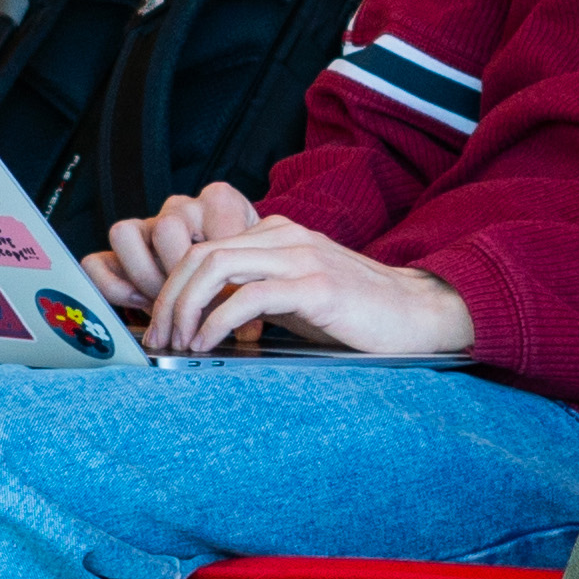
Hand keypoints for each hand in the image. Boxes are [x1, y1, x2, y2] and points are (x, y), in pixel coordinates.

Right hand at [86, 184, 259, 315]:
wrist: (231, 258)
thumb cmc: (245, 265)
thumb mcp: (256, 272)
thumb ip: (254, 296)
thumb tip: (249, 331)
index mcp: (220, 202)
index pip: (212, 230)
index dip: (220, 276)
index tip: (228, 303)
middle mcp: (181, 207)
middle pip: (165, 230)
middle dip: (178, 277)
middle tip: (193, 306)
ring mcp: (148, 223)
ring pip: (124, 235)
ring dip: (144, 276)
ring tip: (165, 303)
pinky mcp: (124, 249)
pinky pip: (96, 262)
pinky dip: (114, 287)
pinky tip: (139, 304)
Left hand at [142, 214, 476, 357]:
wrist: (418, 314)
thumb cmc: (357, 312)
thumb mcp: (296, 294)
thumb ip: (256, 292)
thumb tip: (204, 316)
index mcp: (277, 234)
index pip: (204, 248)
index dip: (172, 286)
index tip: (161, 323)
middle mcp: (285, 236)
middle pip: (201, 254)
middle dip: (169, 297)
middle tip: (159, 337)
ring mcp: (302, 258)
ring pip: (217, 268)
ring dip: (186, 308)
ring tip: (180, 342)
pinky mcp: (317, 286)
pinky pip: (249, 297)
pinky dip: (218, 321)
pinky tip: (210, 344)